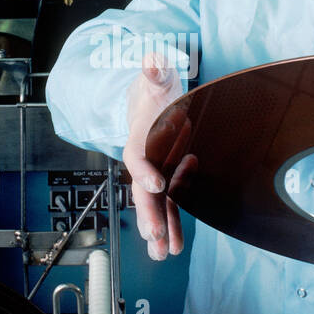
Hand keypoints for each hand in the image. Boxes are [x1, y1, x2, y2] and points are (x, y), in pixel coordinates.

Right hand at [122, 52, 185, 260]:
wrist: (156, 104)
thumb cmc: (157, 91)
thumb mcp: (159, 78)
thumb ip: (156, 71)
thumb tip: (152, 59)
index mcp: (140, 138)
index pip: (137, 156)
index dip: (144, 169)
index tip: (155, 182)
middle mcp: (145, 162)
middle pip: (142, 192)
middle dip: (147, 215)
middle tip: (153, 236)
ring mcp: (157, 175)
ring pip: (155, 207)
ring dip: (158, 230)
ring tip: (163, 254)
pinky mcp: (169, 184)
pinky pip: (169, 209)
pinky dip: (172, 227)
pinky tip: (175, 248)